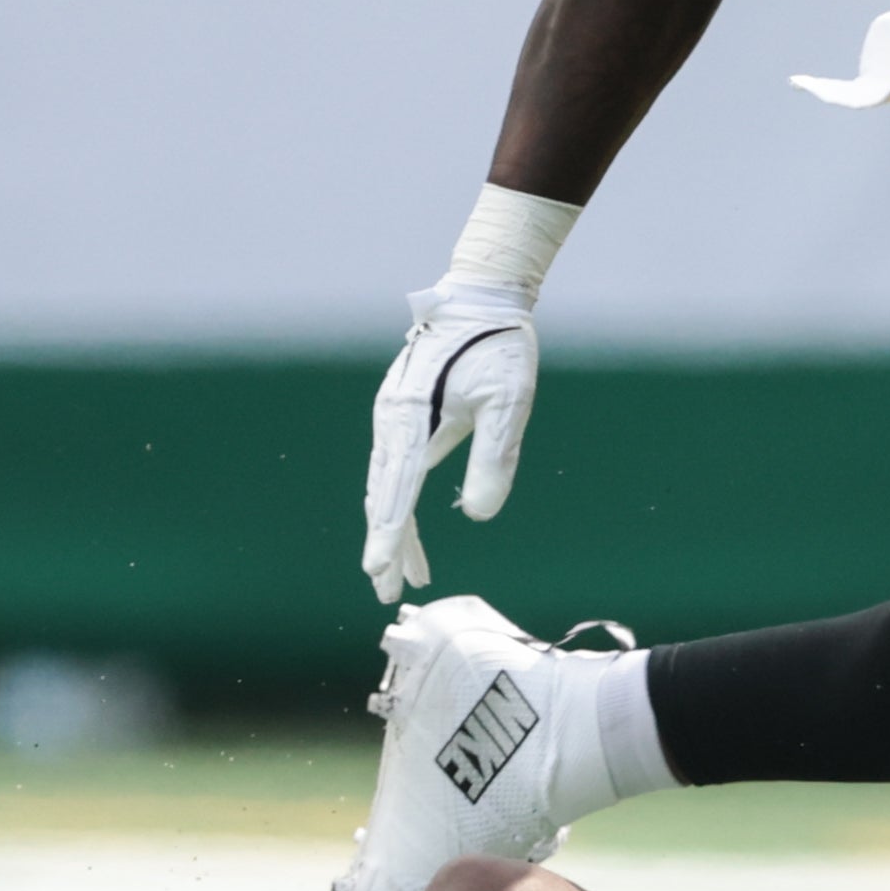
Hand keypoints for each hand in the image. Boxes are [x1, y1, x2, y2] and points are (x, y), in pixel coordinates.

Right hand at [359, 280, 539, 603]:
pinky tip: (412, 533)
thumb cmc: (497, 347)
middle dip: (385, 545)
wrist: (482, 299)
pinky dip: (402, 505)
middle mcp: (391, 420)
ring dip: (395, 532)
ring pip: (387, 487)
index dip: (390, 534)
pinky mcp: (403, 417)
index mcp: (410, 417)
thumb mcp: (508, 403)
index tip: (381, 571)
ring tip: (410, 575)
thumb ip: (493, 459)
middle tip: (387, 591)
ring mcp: (393, 418)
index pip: (397, 489)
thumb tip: (480, 515)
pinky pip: (397, 471)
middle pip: (382, 495)